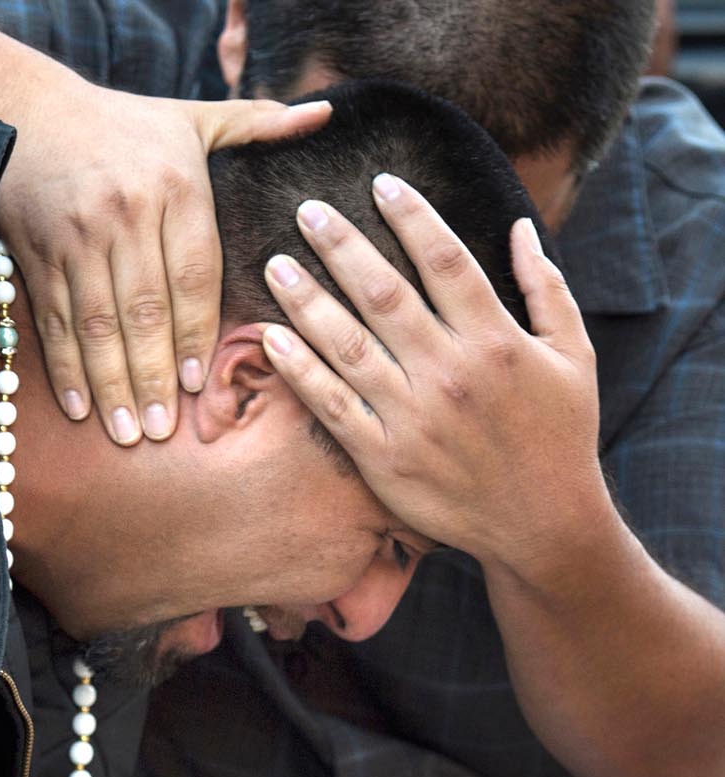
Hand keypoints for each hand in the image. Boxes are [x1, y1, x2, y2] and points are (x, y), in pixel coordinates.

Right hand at [0, 76, 329, 444]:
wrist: (28, 112)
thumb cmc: (123, 124)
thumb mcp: (192, 117)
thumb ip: (257, 123)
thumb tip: (324, 114)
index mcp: (174, 187)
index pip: (191, 275)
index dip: (196, 334)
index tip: (198, 384)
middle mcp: (126, 215)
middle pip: (144, 311)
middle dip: (153, 377)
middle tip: (162, 432)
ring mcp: (78, 239)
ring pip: (98, 325)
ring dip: (112, 386)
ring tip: (127, 433)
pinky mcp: (38, 255)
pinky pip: (55, 321)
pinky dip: (66, 369)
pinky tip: (79, 409)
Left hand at [258, 178, 603, 574]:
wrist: (543, 523)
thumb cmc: (561, 435)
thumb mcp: (574, 355)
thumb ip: (546, 288)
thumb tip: (520, 226)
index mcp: (496, 340)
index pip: (445, 260)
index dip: (410, 216)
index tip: (380, 183)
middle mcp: (450, 374)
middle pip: (384, 293)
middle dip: (342, 245)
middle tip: (307, 209)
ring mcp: (413, 418)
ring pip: (348, 345)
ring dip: (307, 300)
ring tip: (276, 265)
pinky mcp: (384, 459)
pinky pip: (332, 406)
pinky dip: (300, 371)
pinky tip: (272, 338)